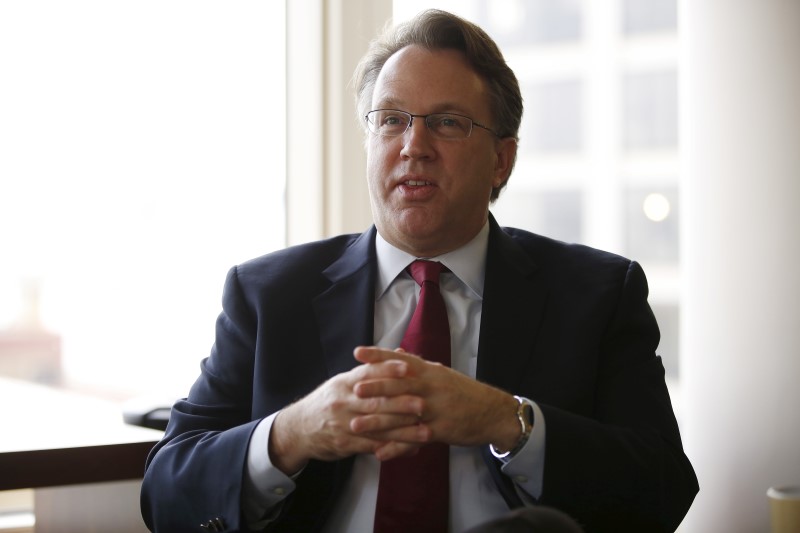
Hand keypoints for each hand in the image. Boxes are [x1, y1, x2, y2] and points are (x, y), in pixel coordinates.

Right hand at [268, 356, 430, 474]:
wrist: (298, 429)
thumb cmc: (328, 402)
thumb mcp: (343, 382)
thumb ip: (372, 370)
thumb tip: (402, 353)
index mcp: (343, 383)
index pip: (367, 373)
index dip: (387, 369)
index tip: (408, 367)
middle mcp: (343, 402)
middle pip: (375, 401)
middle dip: (401, 404)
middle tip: (423, 404)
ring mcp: (343, 424)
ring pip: (377, 427)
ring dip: (403, 431)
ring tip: (425, 432)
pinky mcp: (345, 443)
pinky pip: (372, 446)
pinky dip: (393, 448)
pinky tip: (410, 449)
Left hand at [351, 346, 521, 460]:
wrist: (493, 413)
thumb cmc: (463, 393)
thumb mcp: (442, 375)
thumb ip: (419, 367)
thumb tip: (398, 354)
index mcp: (431, 371)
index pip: (401, 359)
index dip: (379, 355)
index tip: (357, 352)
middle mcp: (432, 387)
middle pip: (401, 384)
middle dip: (376, 387)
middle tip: (354, 389)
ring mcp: (436, 409)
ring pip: (403, 415)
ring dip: (378, 422)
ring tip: (355, 426)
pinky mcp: (440, 430)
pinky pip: (414, 439)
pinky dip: (396, 447)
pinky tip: (379, 453)